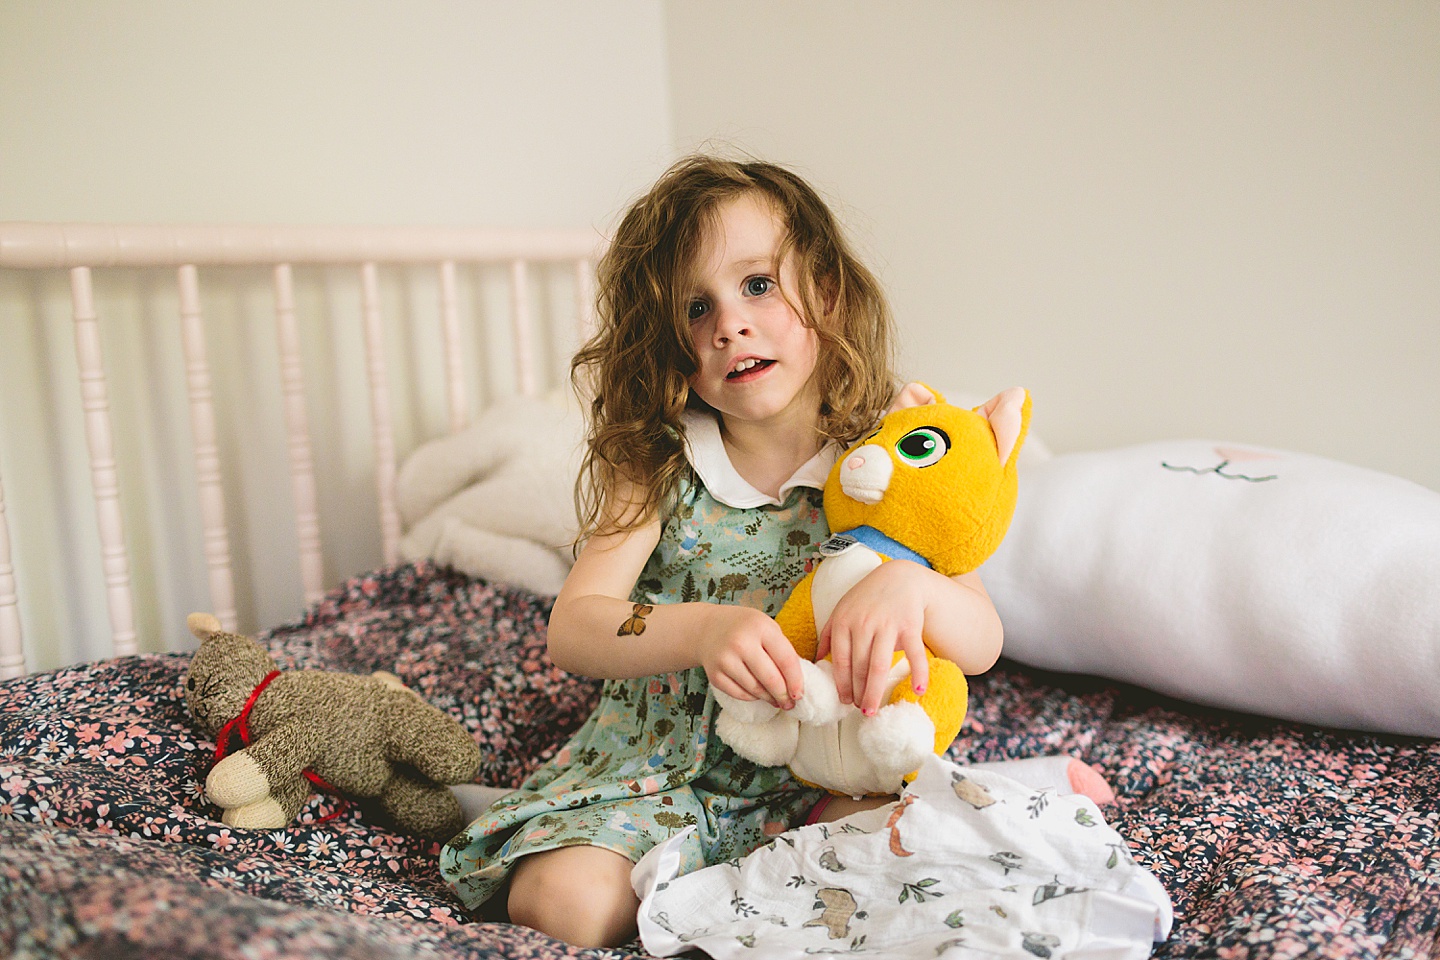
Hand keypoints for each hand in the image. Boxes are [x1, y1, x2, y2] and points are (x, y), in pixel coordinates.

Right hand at [697, 605, 804, 709]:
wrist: (709, 627)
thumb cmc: (745, 628)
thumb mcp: (767, 628)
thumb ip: (781, 651)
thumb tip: (795, 684)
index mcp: (761, 627)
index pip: (786, 660)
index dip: (796, 681)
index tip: (799, 694)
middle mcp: (741, 642)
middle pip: (771, 679)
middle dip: (783, 695)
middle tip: (790, 704)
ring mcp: (725, 659)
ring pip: (755, 689)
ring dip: (769, 698)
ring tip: (775, 700)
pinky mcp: (714, 674)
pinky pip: (739, 694)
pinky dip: (752, 697)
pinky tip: (758, 695)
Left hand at [816, 560, 930, 715]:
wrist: (900, 577)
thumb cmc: (867, 598)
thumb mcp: (842, 610)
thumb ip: (829, 634)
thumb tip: (817, 659)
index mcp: (844, 622)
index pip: (841, 661)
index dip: (843, 685)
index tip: (845, 702)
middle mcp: (863, 624)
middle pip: (859, 667)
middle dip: (858, 693)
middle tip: (861, 711)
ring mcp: (886, 624)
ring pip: (878, 665)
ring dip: (874, 691)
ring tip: (872, 710)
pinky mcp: (910, 625)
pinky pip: (913, 653)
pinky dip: (918, 672)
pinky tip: (919, 691)